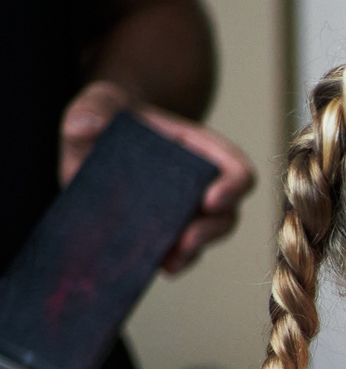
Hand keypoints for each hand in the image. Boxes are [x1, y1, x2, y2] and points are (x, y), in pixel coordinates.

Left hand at [59, 80, 255, 274]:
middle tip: (186, 242)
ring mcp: (186, 208)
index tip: (209, 201)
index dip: (232, 186)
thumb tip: (87, 126)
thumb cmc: (107, 116)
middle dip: (210, 230)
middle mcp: (201, 182)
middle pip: (227, 211)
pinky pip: (181, 251)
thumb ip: (93, 108)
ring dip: (193, 251)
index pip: (234, 167)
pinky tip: (156, 266)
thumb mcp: (99, 102)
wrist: (92, 143)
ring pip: (208, 235)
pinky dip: (173, 261)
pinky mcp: (165, 229)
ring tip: (171, 263)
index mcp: (199, 148)